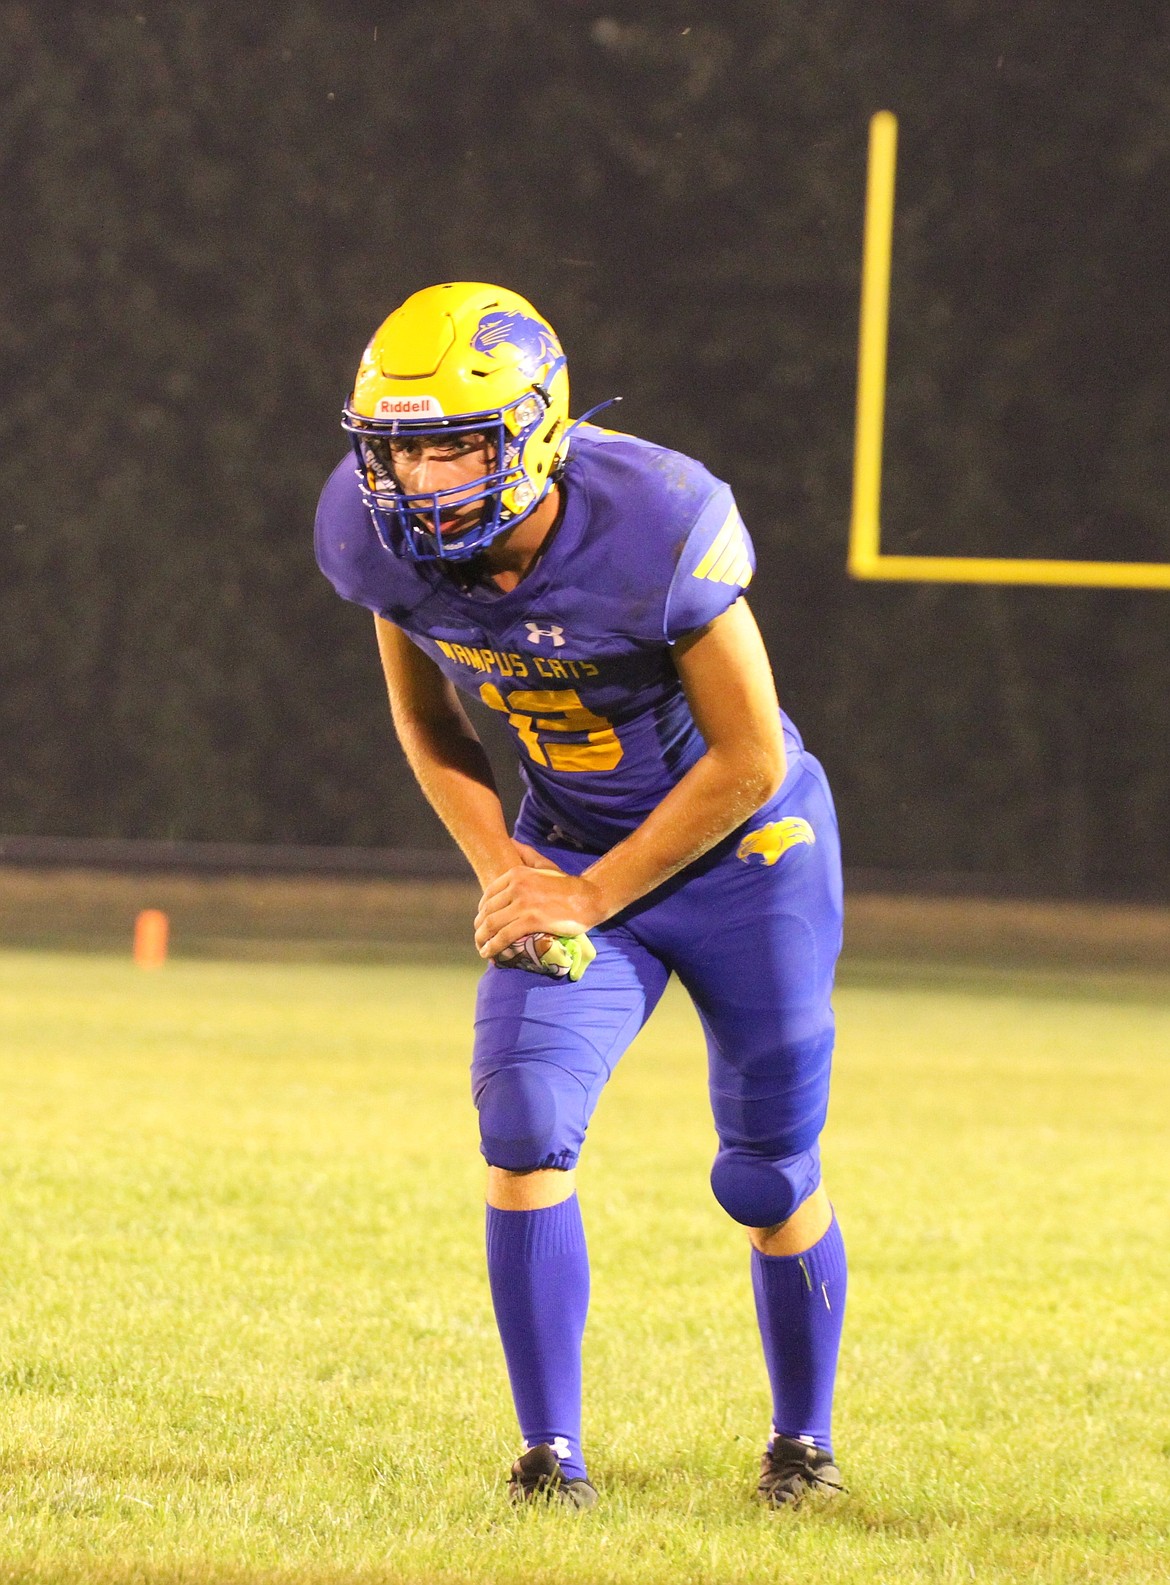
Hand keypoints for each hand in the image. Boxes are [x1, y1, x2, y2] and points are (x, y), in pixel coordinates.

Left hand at [474, 855, 607, 958]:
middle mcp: (517, 887)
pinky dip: (493, 946)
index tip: (483, 922)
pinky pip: (505, 936)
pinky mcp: (531, 921)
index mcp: (517, 874)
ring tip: (482, 949)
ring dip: (482, 939)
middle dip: (480, 927)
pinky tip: (490, 953)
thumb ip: (526, 854)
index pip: (488, 894)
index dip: (481, 911)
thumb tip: (510, 841)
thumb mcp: (545, 865)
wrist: (589, 898)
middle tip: (480, 938)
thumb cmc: (567, 884)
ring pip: (492, 924)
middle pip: (487, 910)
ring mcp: (523, 904)